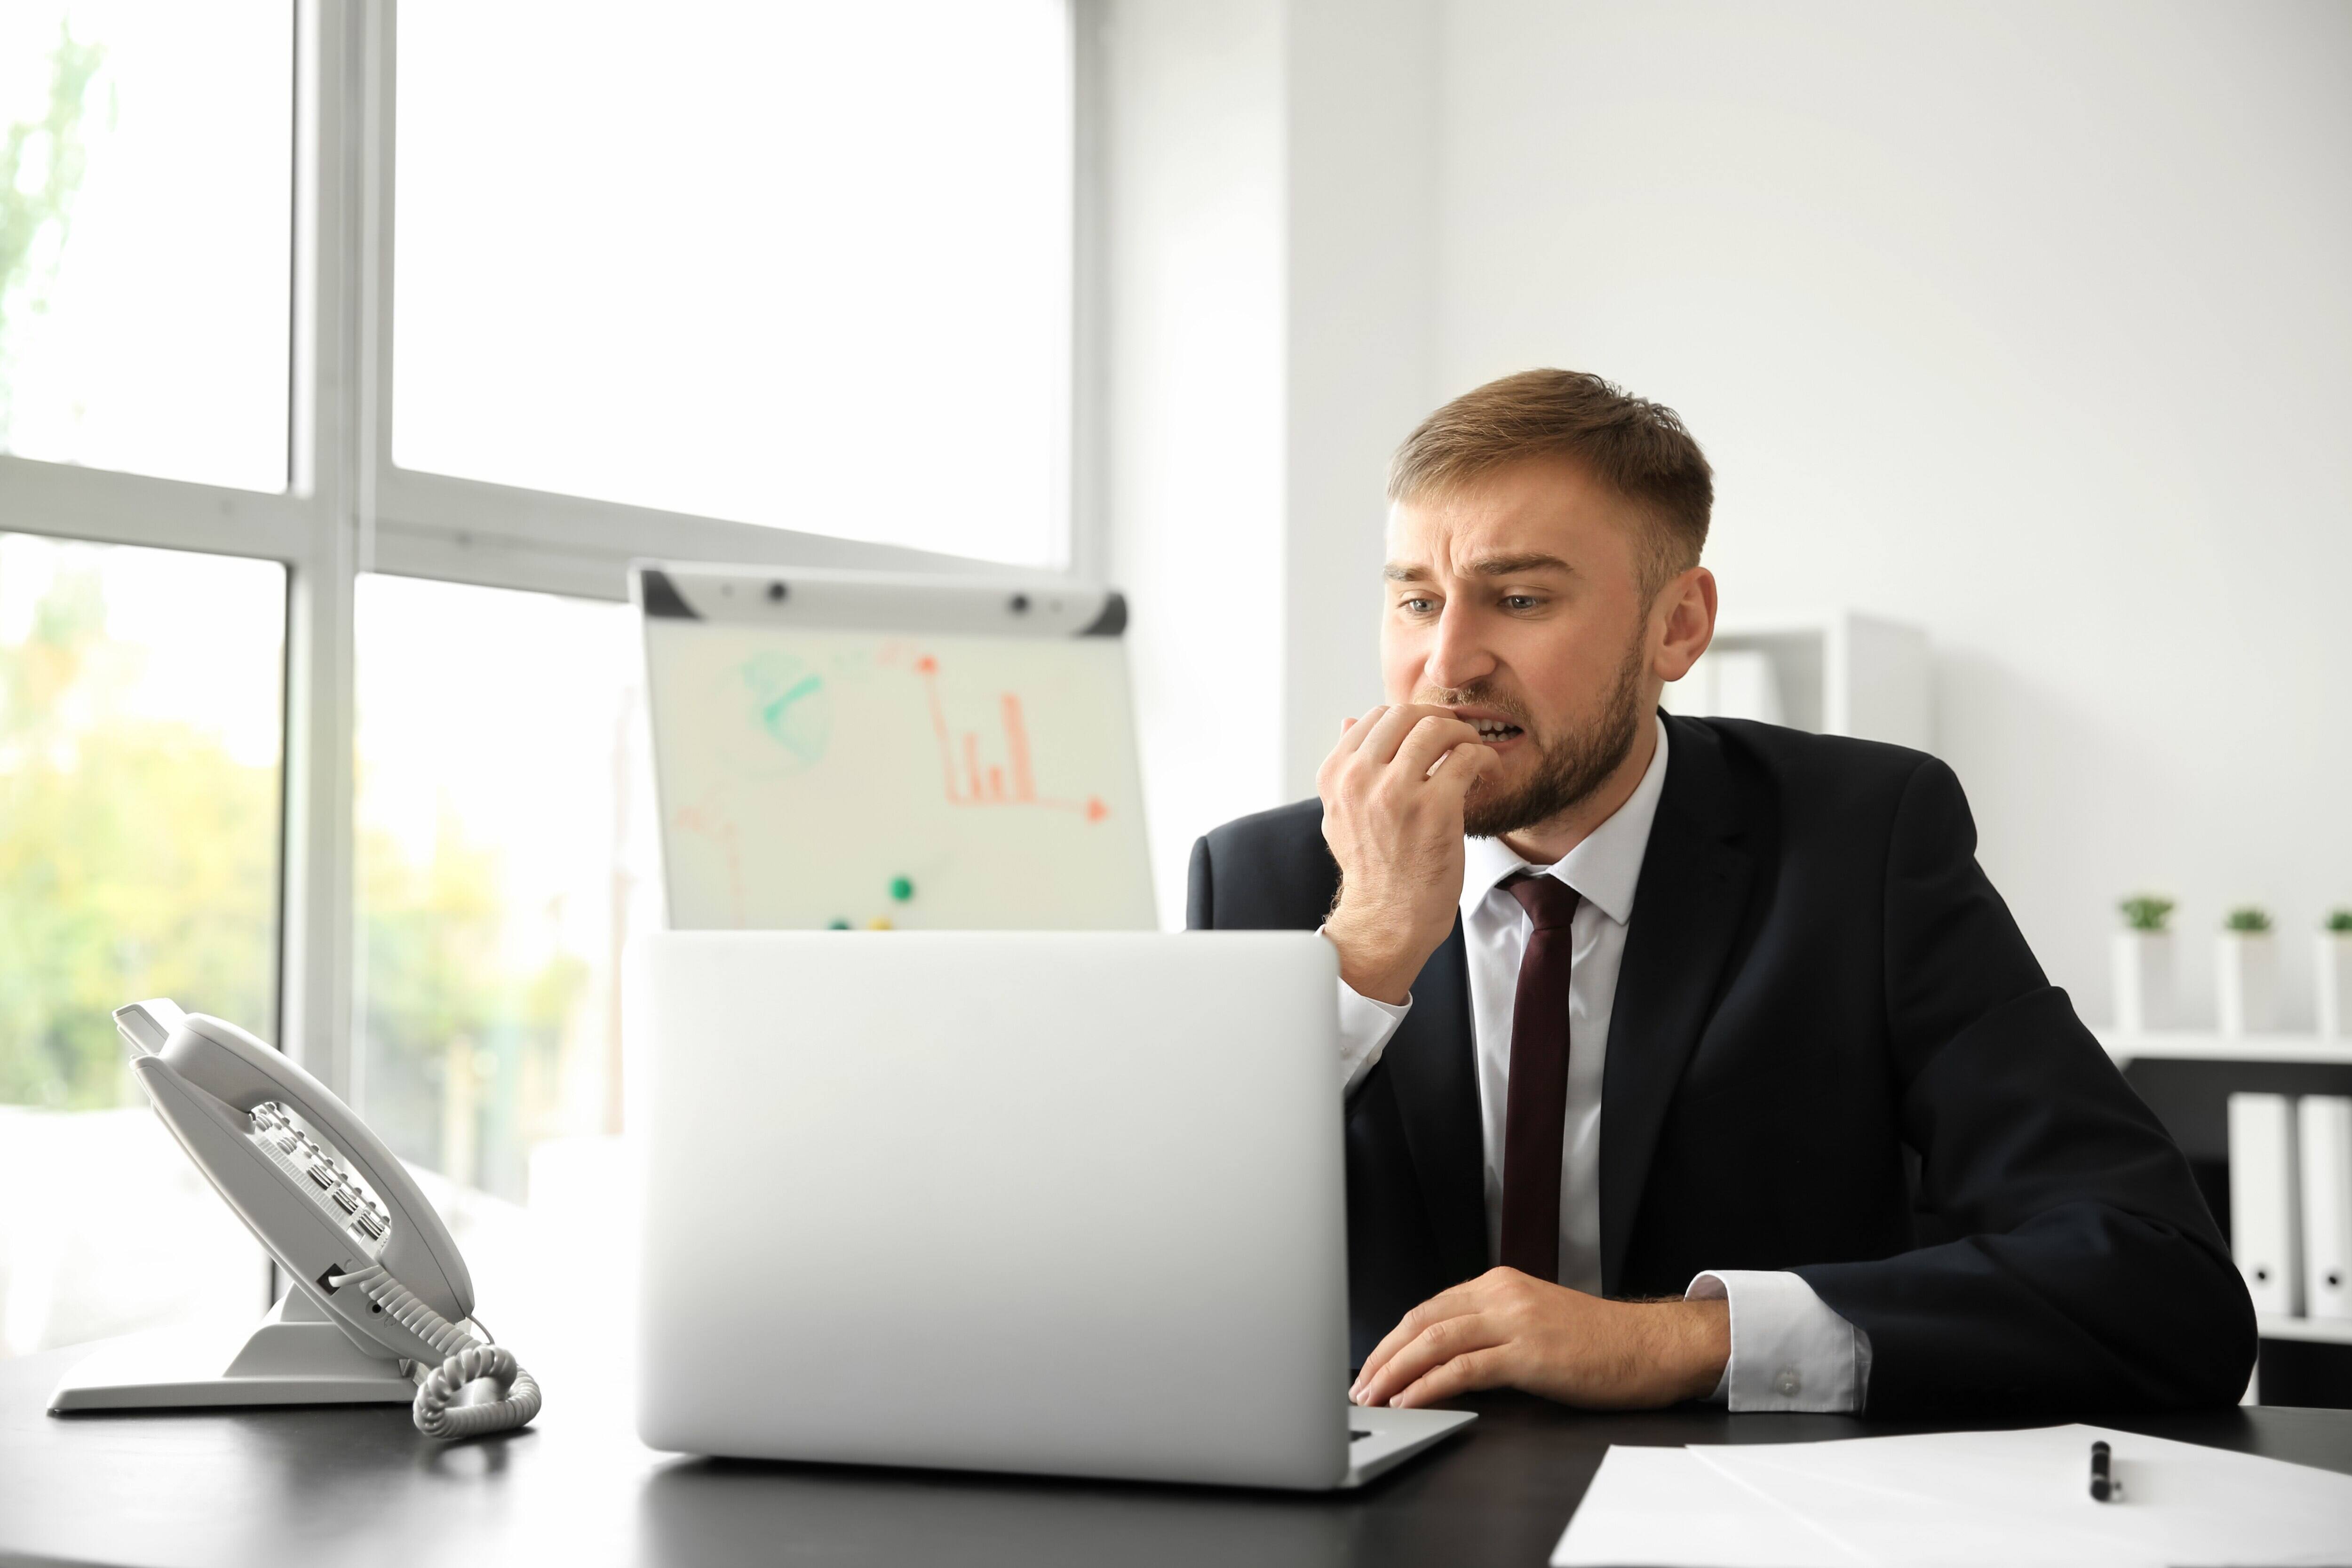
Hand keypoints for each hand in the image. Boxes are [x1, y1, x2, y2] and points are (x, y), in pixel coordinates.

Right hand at [1318, 704, 1498, 1003]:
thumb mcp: (1341, 814)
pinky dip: (1484, 759)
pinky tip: (1487, 774)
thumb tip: (1348, 720)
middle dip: (1438, 720)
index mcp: (1336, 776)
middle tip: (1457, 737)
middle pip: (1406, 715)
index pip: (1374, 717)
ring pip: (1438, 729)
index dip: (1409, 719)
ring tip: (1473, 753)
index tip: (1429, 735)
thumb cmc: (1372, 868)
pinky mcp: (1435, 809)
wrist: (1388, 919)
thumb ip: (1346, 768)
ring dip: (1464, 735)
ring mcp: (1397, 793)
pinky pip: (1468, 758)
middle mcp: (1360, 779)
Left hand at [1348, 1268, 1729, 1410]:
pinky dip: (1430, 1385)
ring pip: (1435, 1340)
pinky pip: (1465, 1368)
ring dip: (1395, 1371)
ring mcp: (1516, 1321)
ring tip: (1373, 1397)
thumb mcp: (1533, 1323)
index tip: (1369, 1365)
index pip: (1428, 1308)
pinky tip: (1411, 1401)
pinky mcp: (1530, 1353)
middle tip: (1358, 1385)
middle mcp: (1502, 1295)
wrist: (1650, 1347)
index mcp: (1499, 1285)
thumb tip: (1441, 1360)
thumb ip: (1489, 1331)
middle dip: (1382, 1355)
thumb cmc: (1597, 1344)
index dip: (1391, 1339)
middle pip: (1422, 1320)